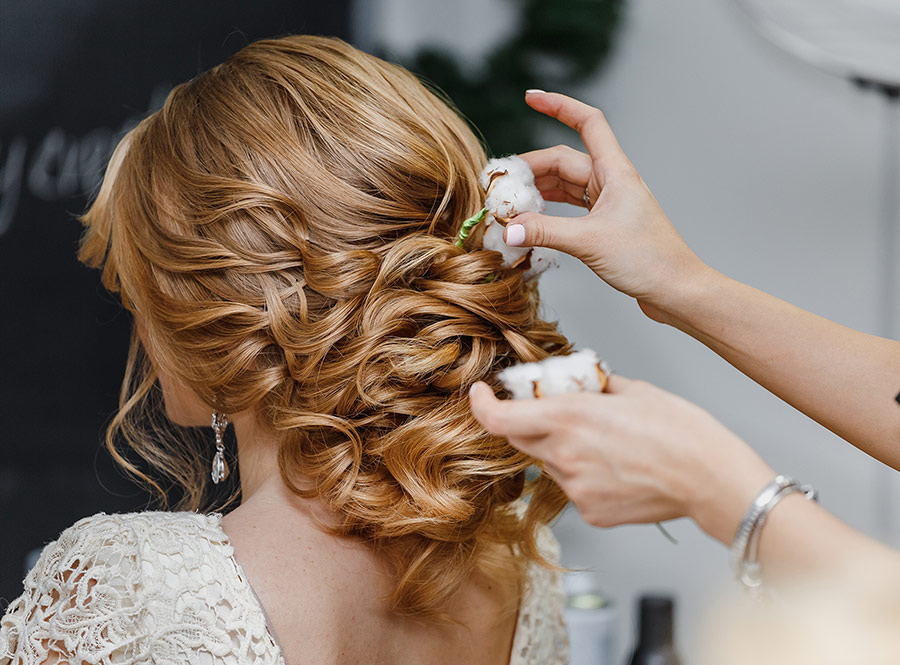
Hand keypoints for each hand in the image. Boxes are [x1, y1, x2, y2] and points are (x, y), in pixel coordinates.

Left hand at [469, 375, 774, 543]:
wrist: (711, 479)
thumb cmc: (681, 430)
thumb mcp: (633, 390)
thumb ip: (594, 387)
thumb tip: (580, 383)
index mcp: (570, 417)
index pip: (499, 418)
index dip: (481, 405)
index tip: (481, 393)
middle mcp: (564, 454)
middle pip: (520, 439)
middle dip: (528, 422)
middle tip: (556, 411)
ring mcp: (576, 488)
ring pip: (549, 464)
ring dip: (562, 450)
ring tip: (605, 443)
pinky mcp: (590, 512)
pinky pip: (573, 488)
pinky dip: (584, 475)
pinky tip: (617, 468)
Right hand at [509, 91, 710, 318]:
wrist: (676, 289)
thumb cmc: (648, 260)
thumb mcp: (590, 242)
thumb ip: (546, 233)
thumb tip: (509, 229)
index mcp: (615, 172)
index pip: (588, 123)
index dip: (559, 105)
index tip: (531, 97)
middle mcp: (612, 182)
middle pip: (565, 160)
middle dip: (532, 167)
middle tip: (501, 184)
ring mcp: (609, 203)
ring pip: (566, 185)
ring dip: (539, 190)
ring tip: (511, 202)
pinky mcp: (606, 225)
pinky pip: (571, 208)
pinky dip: (550, 210)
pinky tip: (533, 220)